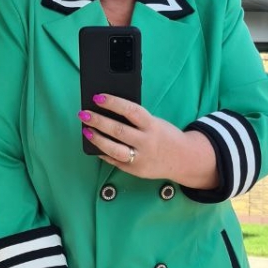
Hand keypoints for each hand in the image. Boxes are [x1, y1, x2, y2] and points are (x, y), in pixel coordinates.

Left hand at [78, 94, 218, 188]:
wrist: (184, 159)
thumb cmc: (164, 136)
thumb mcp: (156, 122)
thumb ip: (136, 119)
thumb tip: (109, 112)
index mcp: (152, 125)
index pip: (130, 110)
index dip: (113, 103)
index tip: (97, 97)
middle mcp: (146, 142)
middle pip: (118, 130)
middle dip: (98, 121)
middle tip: (83, 113)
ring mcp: (140, 158)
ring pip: (114, 149)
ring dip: (97, 139)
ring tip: (86, 130)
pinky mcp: (136, 170)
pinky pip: (115, 162)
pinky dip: (103, 153)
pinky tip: (94, 146)